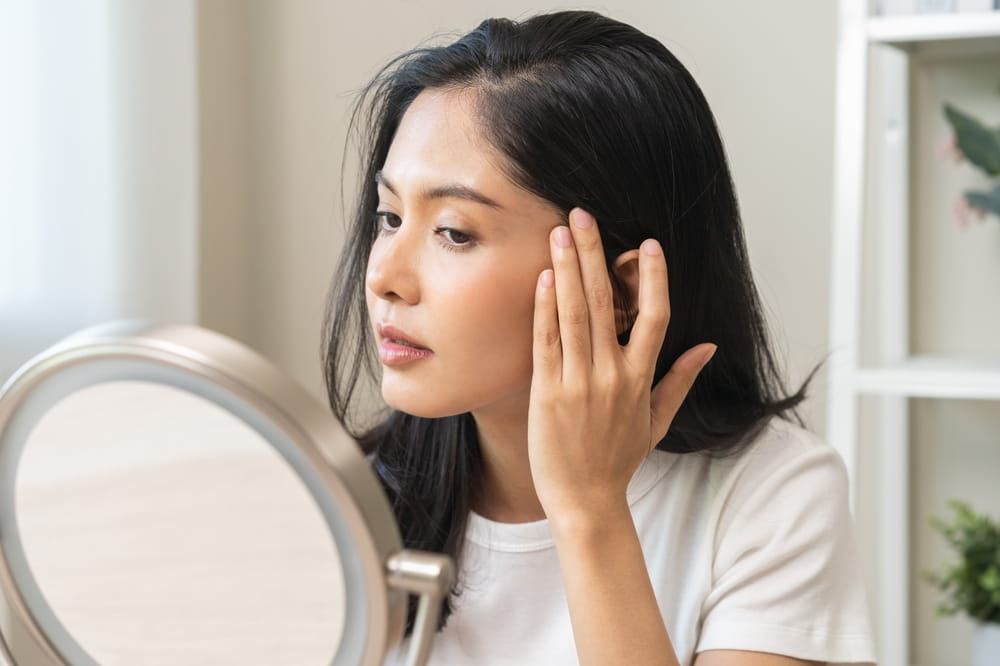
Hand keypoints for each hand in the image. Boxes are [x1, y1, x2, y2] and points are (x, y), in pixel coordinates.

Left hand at [528, 208, 715, 523]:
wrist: (585, 500)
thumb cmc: (618, 460)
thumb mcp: (658, 421)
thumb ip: (681, 380)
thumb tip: (707, 346)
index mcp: (641, 379)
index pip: (654, 317)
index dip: (653, 278)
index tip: (647, 244)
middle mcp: (612, 375)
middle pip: (606, 303)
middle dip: (594, 255)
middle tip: (584, 215)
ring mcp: (578, 382)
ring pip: (575, 315)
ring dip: (567, 270)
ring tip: (560, 232)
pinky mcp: (547, 393)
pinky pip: (547, 342)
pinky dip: (545, 309)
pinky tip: (543, 278)